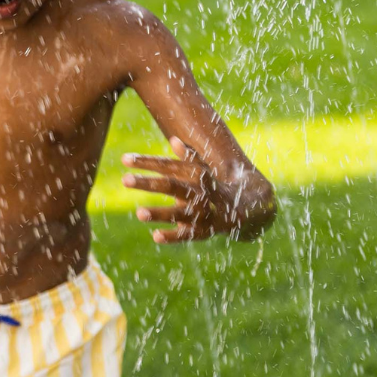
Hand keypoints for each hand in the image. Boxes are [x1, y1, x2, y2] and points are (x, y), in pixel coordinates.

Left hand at [122, 136, 240, 243]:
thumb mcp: (205, 171)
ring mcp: (205, 213)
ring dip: (160, 213)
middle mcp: (201, 193)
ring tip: (138, 213)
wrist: (252, 208)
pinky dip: (173, 236)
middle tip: (124, 180)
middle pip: (172, 186)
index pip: (170, 166)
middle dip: (149, 184)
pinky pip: (188, 235)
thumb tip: (173, 140)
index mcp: (198, 176)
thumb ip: (188, 159)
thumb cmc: (219, 187)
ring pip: (180, 213)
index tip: (124, 159)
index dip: (148, 162)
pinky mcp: (206, 231)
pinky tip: (155, 236)